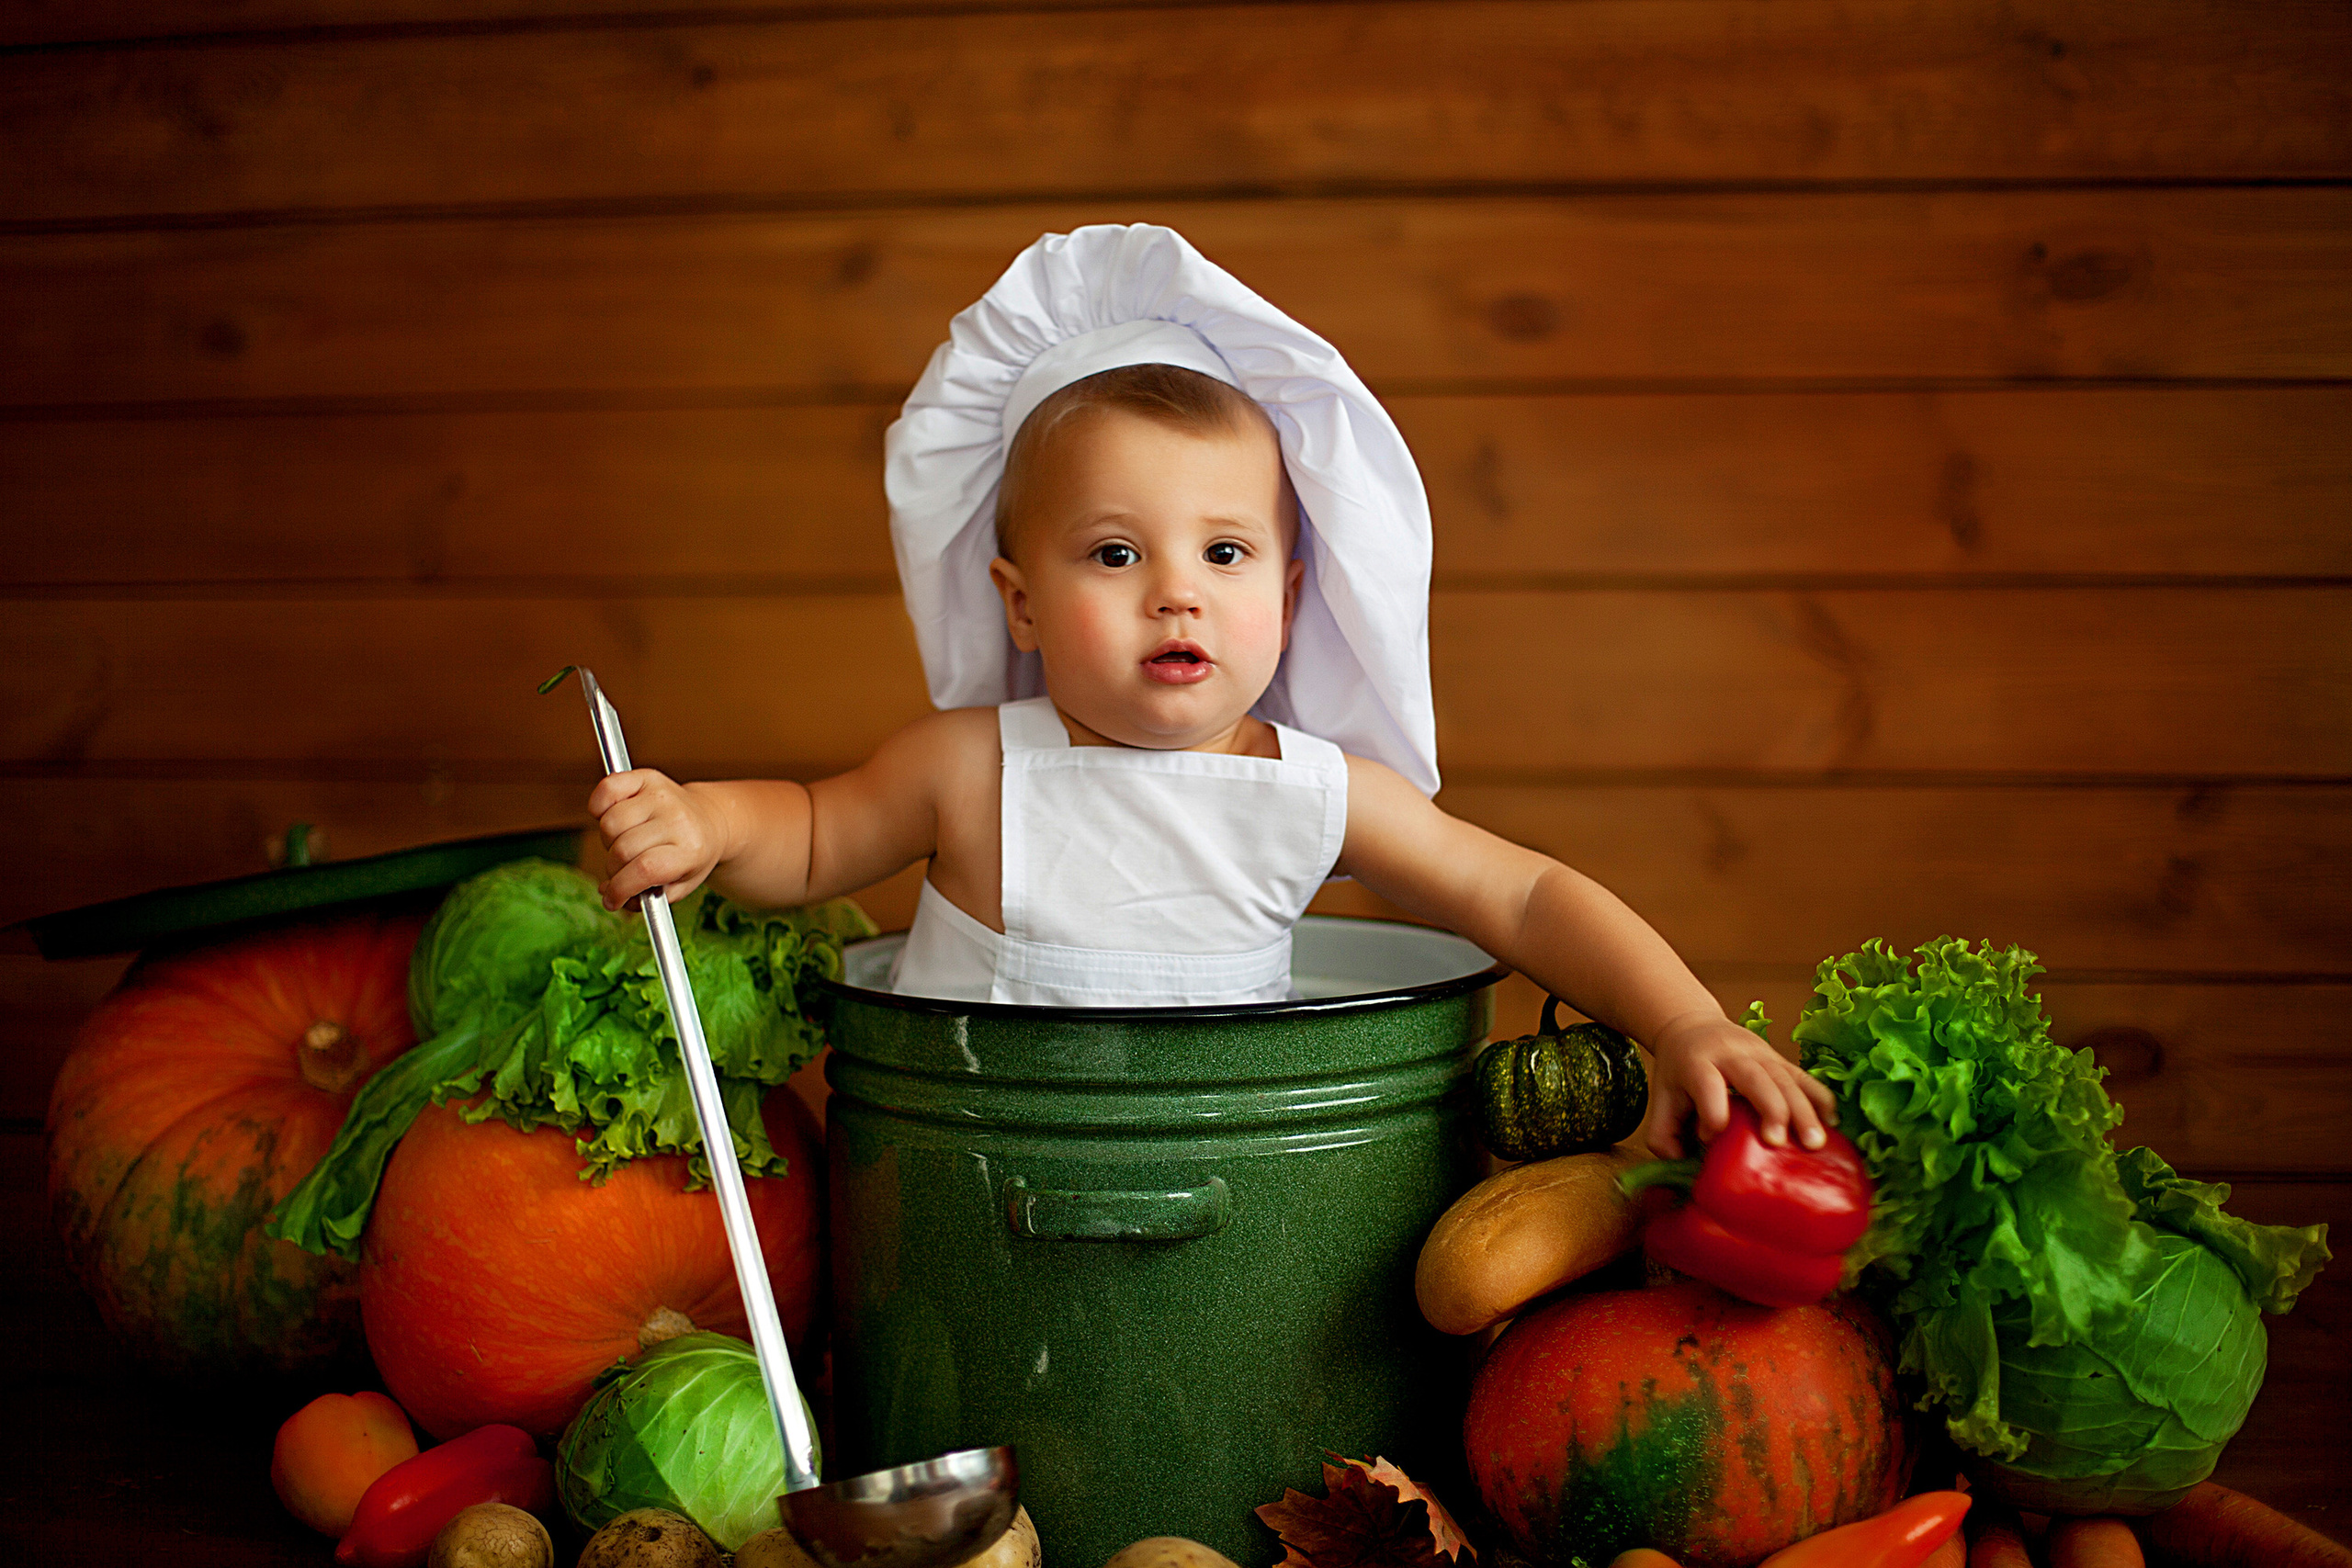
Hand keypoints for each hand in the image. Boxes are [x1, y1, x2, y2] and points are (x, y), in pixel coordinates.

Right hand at [587, 769, 726, 910]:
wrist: (711, 820)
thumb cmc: (691, 856)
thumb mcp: (680, 885)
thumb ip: (646, 899)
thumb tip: (608, 894)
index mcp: (690, 850)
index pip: (645, 870)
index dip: (620, 888)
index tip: (612, 900)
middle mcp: (678, 819)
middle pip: (622, 849)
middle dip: (614, 868)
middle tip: (622, 871)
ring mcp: (662, 795)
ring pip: (610, 823)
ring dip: (608, 840)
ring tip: (623, 844)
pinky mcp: (648, 778)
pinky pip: (607, 789)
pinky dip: (599, 806)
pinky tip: (610, 817)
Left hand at [1639, 1009, 1837, 1158]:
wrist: (1692, 1028)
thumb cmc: (1677, 1073)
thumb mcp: (1660, 1099)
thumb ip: (1663, 1136)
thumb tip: (1685, 1167)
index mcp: (1697, 1063)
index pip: (1707, 1086)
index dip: (1711, 1115)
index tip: (1710, 1139)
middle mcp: (1731, 1054)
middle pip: (1756, 1079)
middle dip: (1769, 1110)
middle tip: (1777, 1143)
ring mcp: (1760, 1053)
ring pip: (1786, 1078)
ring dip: (1803, 1110)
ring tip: (1815, 1143)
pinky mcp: (1779, 1058)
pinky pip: (1804, 1077)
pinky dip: (1820, 1098)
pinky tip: (1832, 1122)